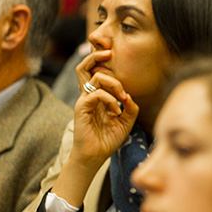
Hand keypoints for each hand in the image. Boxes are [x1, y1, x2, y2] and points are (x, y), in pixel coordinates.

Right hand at [71, 50, 138, 168]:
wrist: (95, 156)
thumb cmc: (108, 140)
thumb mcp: (126, 122)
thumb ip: (131, 108)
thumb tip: (130, 96)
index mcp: (98, 96)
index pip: (96, 71)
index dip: (102, 61)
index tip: (116, 59)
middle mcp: (89, 95)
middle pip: (85, 66)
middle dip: (97, 56)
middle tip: (111, 55)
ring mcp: (84, 101)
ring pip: (94, 77)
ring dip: (114, 84)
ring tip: (122, 97)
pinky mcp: (81, 108)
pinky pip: (95, 94)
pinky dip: (109, 99)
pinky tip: (116, 111)